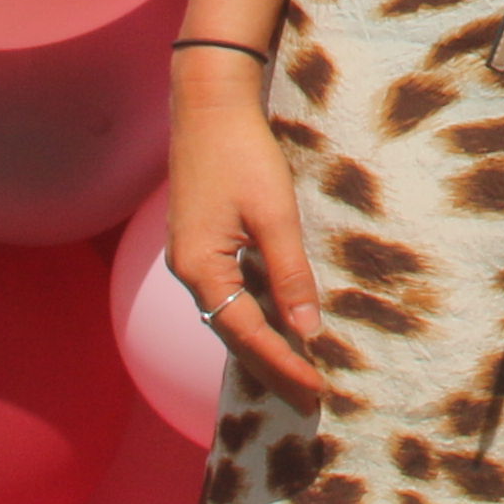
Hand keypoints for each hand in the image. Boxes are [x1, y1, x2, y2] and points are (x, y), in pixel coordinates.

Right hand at [166, 61, 338, 403]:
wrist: (208, 104)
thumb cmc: (243, 154)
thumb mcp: (275, 216)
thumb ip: (290, 275)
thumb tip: (307, 332)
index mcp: (201, 271)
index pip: (248, 335)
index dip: (283, 365)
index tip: (315, 389)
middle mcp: (188, 273)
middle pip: (233, 335)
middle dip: (272, 368)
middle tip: (309, 400)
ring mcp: (190, 259)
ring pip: (230, 317)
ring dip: (263, 346)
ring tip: (298, 374)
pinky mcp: (200, 244)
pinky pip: (229, 296)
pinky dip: (254, 318)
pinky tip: (276, 325)